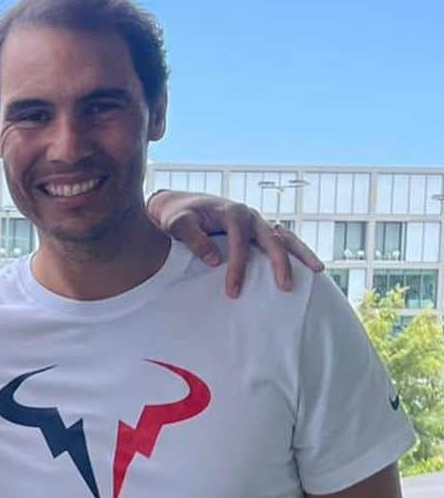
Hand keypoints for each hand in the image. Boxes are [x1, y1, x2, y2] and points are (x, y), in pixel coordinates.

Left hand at [146, 190, 324, 297]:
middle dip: (280, 262)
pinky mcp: (257, 231)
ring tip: (318, 270)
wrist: (179, 206)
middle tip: (286, 286)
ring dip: (301, 253)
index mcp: (232, 212)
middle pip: (272, 238)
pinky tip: (307, 267)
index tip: (233, 291)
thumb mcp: (178, 225)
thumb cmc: (177, 216)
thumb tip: (215, 261)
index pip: (240, 241)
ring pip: (284, 237)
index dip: (238, 267)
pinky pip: (280, 241)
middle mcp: (250, 215)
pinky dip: (294, 252)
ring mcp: (257, 223)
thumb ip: (194, 240)